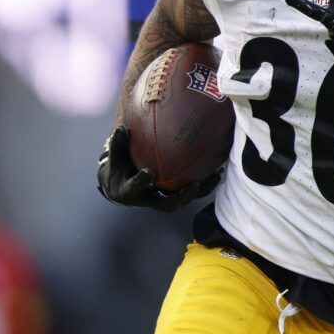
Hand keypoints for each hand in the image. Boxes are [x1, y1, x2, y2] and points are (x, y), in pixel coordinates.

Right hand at [96, 126, 219, 212]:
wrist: (121, 185)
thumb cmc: (118, 168)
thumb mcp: (115, 157)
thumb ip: (118, 144)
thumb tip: (122, 128)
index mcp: (130, 192)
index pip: (135, 188)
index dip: (141, 182)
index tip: (148, 174)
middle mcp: (150, 199)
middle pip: (169, 205)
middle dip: (183, 198)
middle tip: (195, 186)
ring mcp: (164, 199)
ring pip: (185, 199)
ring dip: (202, 190)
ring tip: (217, 176)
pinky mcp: (174, 194)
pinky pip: (191, 190)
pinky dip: (205, 182)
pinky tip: (219, 168)